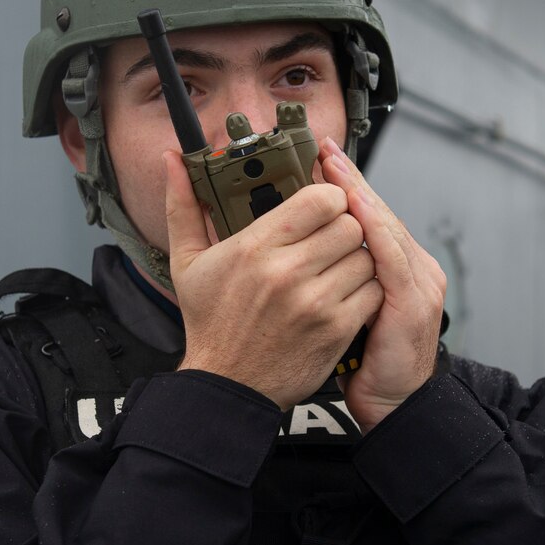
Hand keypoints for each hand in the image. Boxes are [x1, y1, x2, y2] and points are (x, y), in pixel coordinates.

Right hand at [164, 149, 383, 410]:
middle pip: (349, 223)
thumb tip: (172, 159)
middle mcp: (287, 272)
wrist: (227, 386)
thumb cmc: (210, 322)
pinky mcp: (336, 329)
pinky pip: (372, 291)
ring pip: (365, 255)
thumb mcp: (187, 261)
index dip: (328, 198)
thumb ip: (183, 205)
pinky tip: (344, 294)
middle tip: (331, 238)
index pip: (321, 198)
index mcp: (255, 247)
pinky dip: (365, 290)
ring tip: (337, 266)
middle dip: (344, 226)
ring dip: (356, 258)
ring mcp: (315, 302)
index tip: (321, 208)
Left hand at [319, 138, 446, 433]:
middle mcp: (411, 266)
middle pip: (377, 212)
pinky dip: (373, 230)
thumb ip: (334, 275)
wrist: (393, 405)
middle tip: (322, 149)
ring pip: (385, 226)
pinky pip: (391, 258)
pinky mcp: (412, 301)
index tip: (319, 156)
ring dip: (358, 194)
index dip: (345, 183)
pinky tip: (355, 209)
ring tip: (333, 166)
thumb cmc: (365, 362)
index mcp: (395, 266)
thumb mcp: (347, 310)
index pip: (368, 214)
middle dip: (348, 179)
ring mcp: (417, 282)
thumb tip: (299, 246)